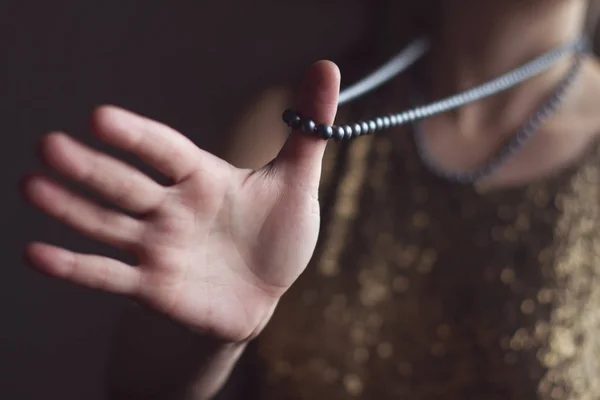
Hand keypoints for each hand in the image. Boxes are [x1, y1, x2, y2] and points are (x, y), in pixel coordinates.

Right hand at [22, 61, 340, 342]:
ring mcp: (158, 248)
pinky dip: (74, 267)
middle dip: (90, 169)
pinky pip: (109, 275)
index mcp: (203, 178)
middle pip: (127, 186)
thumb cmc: (279, 233)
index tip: (101, 117)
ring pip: (108, 226)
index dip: (137, 137)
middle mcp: (172, 208)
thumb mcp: (297, 180)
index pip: (165, 151)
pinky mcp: (152, 286)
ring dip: (70, 209)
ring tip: (32, 185)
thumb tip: (327, 66)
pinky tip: (36, 253)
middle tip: (50, 146)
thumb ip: (308, 128)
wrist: (266, 292)